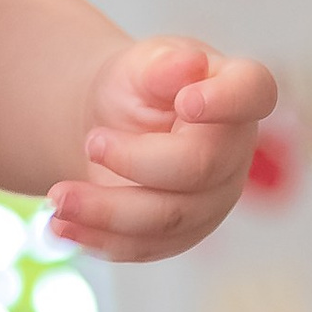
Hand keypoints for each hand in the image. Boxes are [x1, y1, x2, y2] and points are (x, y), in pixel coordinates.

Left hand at [48, 37, 277, 261]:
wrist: (114, 123)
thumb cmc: (139, 86)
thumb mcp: (143, 64)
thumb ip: (163, 64)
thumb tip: (188, 65)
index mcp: (236, 94)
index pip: (253, 93)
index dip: (228, 101)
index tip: (188, 102)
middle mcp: (234, 152)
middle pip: (199, 169)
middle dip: (137, 161)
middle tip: (89, 142)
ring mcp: (212, 199)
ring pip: (167, 219)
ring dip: (106, 211)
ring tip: (57, 198)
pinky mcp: (180, 233)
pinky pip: (144, 247)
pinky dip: (99, 238)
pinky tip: (60, 227)